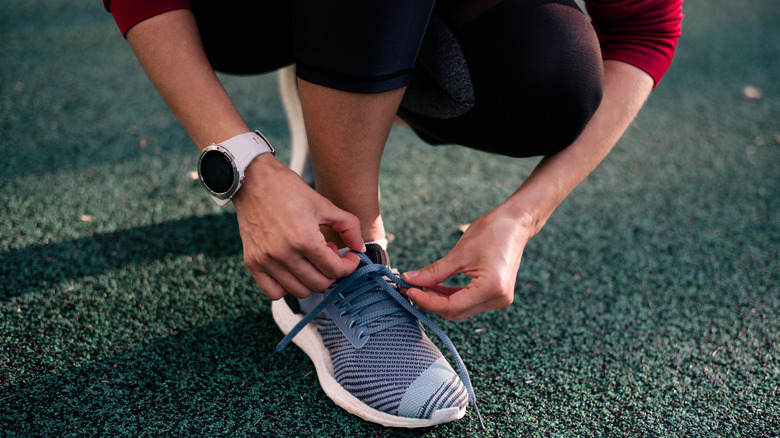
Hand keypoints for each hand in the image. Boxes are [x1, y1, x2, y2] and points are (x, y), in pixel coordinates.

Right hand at [232, 154, 364, 299]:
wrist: (252, 180)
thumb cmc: (288, 189)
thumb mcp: (323, 203)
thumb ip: (348, 226)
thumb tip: (360, 249)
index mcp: (305, 238)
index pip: (335, 270)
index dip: (349, 266)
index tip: (349, 257)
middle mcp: (284, 253)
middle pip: (319, 284)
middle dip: (332, 272)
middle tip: (329, 254)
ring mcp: (266, 260)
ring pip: (299, 292)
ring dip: (312, 279)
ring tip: (310, 259)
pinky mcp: (252, 262)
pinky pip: (274, 293)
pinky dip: (287, 287)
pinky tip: (292, 269)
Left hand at [402, 208, 532, 319]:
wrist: (516, 223)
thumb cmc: (492, 231)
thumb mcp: (459, 252)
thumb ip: (434, 271)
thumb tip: (410, 280)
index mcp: (491, 288)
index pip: (451, 306)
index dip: (426, 301)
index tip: (408, 289)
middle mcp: (497, 299)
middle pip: (455, 311)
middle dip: (430, 301)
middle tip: (408, 287)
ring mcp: (498, 299)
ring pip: (460, 308)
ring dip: (438, 299)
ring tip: (418, 285)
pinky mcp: (495, 294)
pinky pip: (467, 301)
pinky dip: (450, 296)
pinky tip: (434, 286)